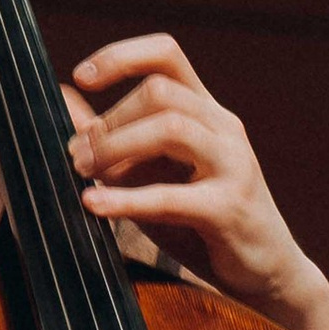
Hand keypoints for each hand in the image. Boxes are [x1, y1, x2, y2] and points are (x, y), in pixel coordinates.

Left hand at [65, 35, 316, 319]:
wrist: (267, 274)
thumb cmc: (201, 222)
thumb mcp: (151, 175)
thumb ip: (113, 140)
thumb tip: (62, 98)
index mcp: (206, 112)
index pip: (166, 55)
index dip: (120, 56)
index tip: (81, 77)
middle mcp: (223, 128)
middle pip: (160, 92)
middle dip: (109, 119)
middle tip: (74, 154)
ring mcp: (233, 165)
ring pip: (171, 127)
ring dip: (116, 146)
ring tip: (82, 171)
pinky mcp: (230, 209)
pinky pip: (172, 195)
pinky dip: (127, 199)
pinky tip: (94, 204)